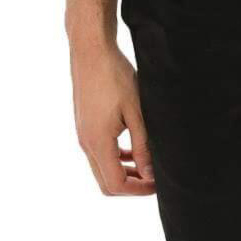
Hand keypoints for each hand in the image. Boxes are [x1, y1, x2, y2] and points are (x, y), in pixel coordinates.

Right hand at [71, 43, 154, 195]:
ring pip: (102, 167)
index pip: (115, 183)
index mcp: (98, 142)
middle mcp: (86, 143)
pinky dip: (116, 157)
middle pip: (106, 182)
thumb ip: (143, 144)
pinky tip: (133, 147)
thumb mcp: (136, 111)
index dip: (138, 189)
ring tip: (148, 164)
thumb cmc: (115, 76)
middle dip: (131, 185)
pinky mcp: (84, 125)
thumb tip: (149, 173)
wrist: (91, 51)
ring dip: (124, 171)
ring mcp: (82, 134)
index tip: (158, 184)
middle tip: (155, 178)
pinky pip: (99, 152)